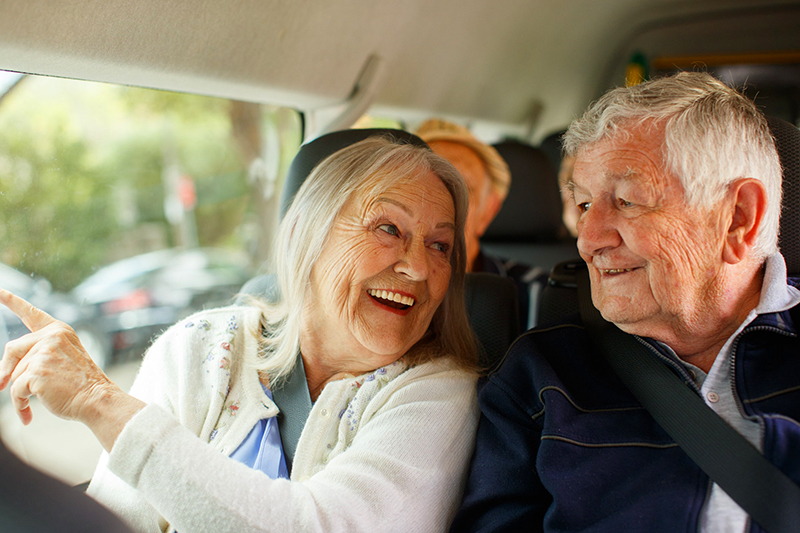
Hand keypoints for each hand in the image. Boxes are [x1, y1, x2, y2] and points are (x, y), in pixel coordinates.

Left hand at [0, 288, 142, 449]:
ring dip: (18, 393)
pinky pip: (15, 390)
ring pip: (13, 374)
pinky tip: (29, 414)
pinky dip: (20, 405)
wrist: (98, 399)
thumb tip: (3, 376)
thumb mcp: (63, 359)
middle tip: (1, 386)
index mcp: (59, 331)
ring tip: (32, 405)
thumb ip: (39, 355)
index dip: (11, 301)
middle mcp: (51, 337)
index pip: (30, 313)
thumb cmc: (82, 384)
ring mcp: (44, 353)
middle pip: (11, 349)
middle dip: (6, 370)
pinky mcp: (36, 371)